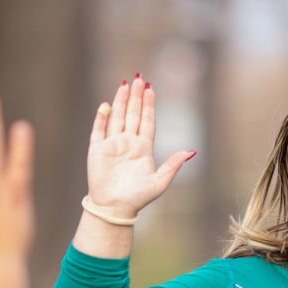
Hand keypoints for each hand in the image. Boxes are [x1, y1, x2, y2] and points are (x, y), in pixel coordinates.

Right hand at [87, 74, 193, 218]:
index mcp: (143, 148)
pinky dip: (102, 117)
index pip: (147, 121)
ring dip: (121, 102)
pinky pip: (99, 129)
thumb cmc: (138, 198)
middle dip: (136, 97)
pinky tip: (106, 106)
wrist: (115, 208)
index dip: (149, 105)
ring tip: (125, 85)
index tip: (151, 89)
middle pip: (133, 114)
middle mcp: (128, 143)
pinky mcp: (97, 150)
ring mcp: (112, 145)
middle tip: (139, 79)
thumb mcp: (159, 182)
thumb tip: (190, 152)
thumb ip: (173, 166)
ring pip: (117, 117)